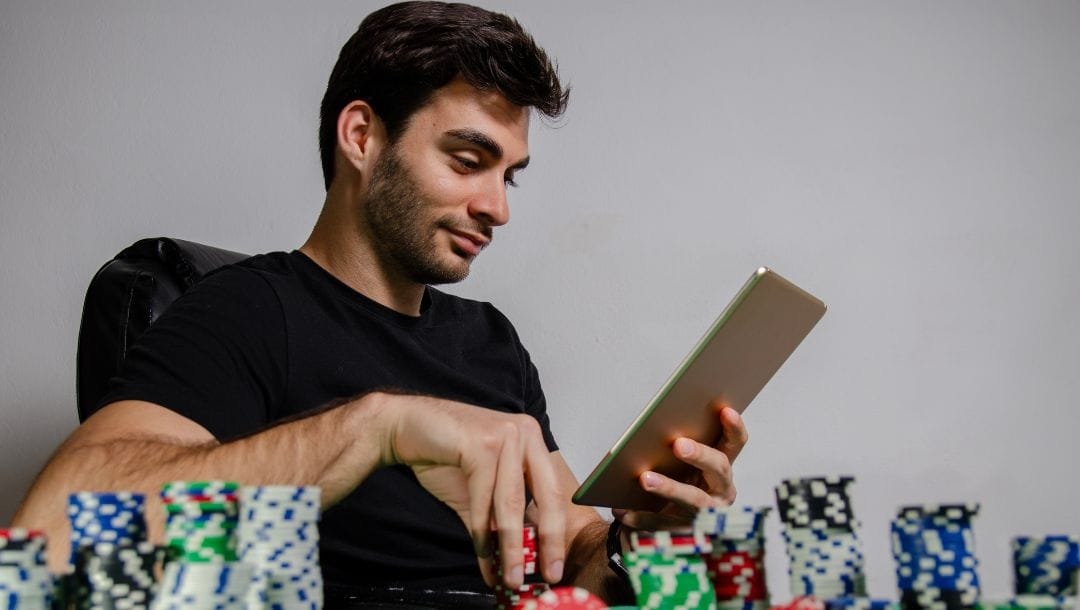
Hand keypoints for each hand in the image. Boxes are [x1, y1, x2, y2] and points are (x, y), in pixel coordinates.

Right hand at [378, 393, 566, 588]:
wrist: (405, 427)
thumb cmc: (444, 455)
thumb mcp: (479, 493)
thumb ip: (497, 521)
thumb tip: (510, 562)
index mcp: (532, 442)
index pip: (553, 491)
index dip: (557, 531)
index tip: (555, 564)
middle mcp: (525, 434)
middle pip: (546, 495)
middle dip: (548, 540)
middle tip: (549, 574)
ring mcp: (505, 436)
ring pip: (513, 502)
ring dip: (511, 545)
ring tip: (511, 575)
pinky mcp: (482, 443)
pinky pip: (484, 496)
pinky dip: (482, 528)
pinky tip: (481, 550)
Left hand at [613, 401, 747, 530]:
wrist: (657, 531)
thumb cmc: (667, 484)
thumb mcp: (674, 465)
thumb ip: (674, 448)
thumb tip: (655, 426)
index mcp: (720, 467)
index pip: (735, 444)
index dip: (734, 428)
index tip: (725, 410)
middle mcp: (721, 491)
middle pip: (719, 468)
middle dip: (700, 455)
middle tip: (677, 444)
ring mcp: (708, 516)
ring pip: (694, 501)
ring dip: (670, 488)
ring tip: (644, 479)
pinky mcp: (687, 536)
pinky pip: (666, 526)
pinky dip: (643, 517)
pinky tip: (623, 510)